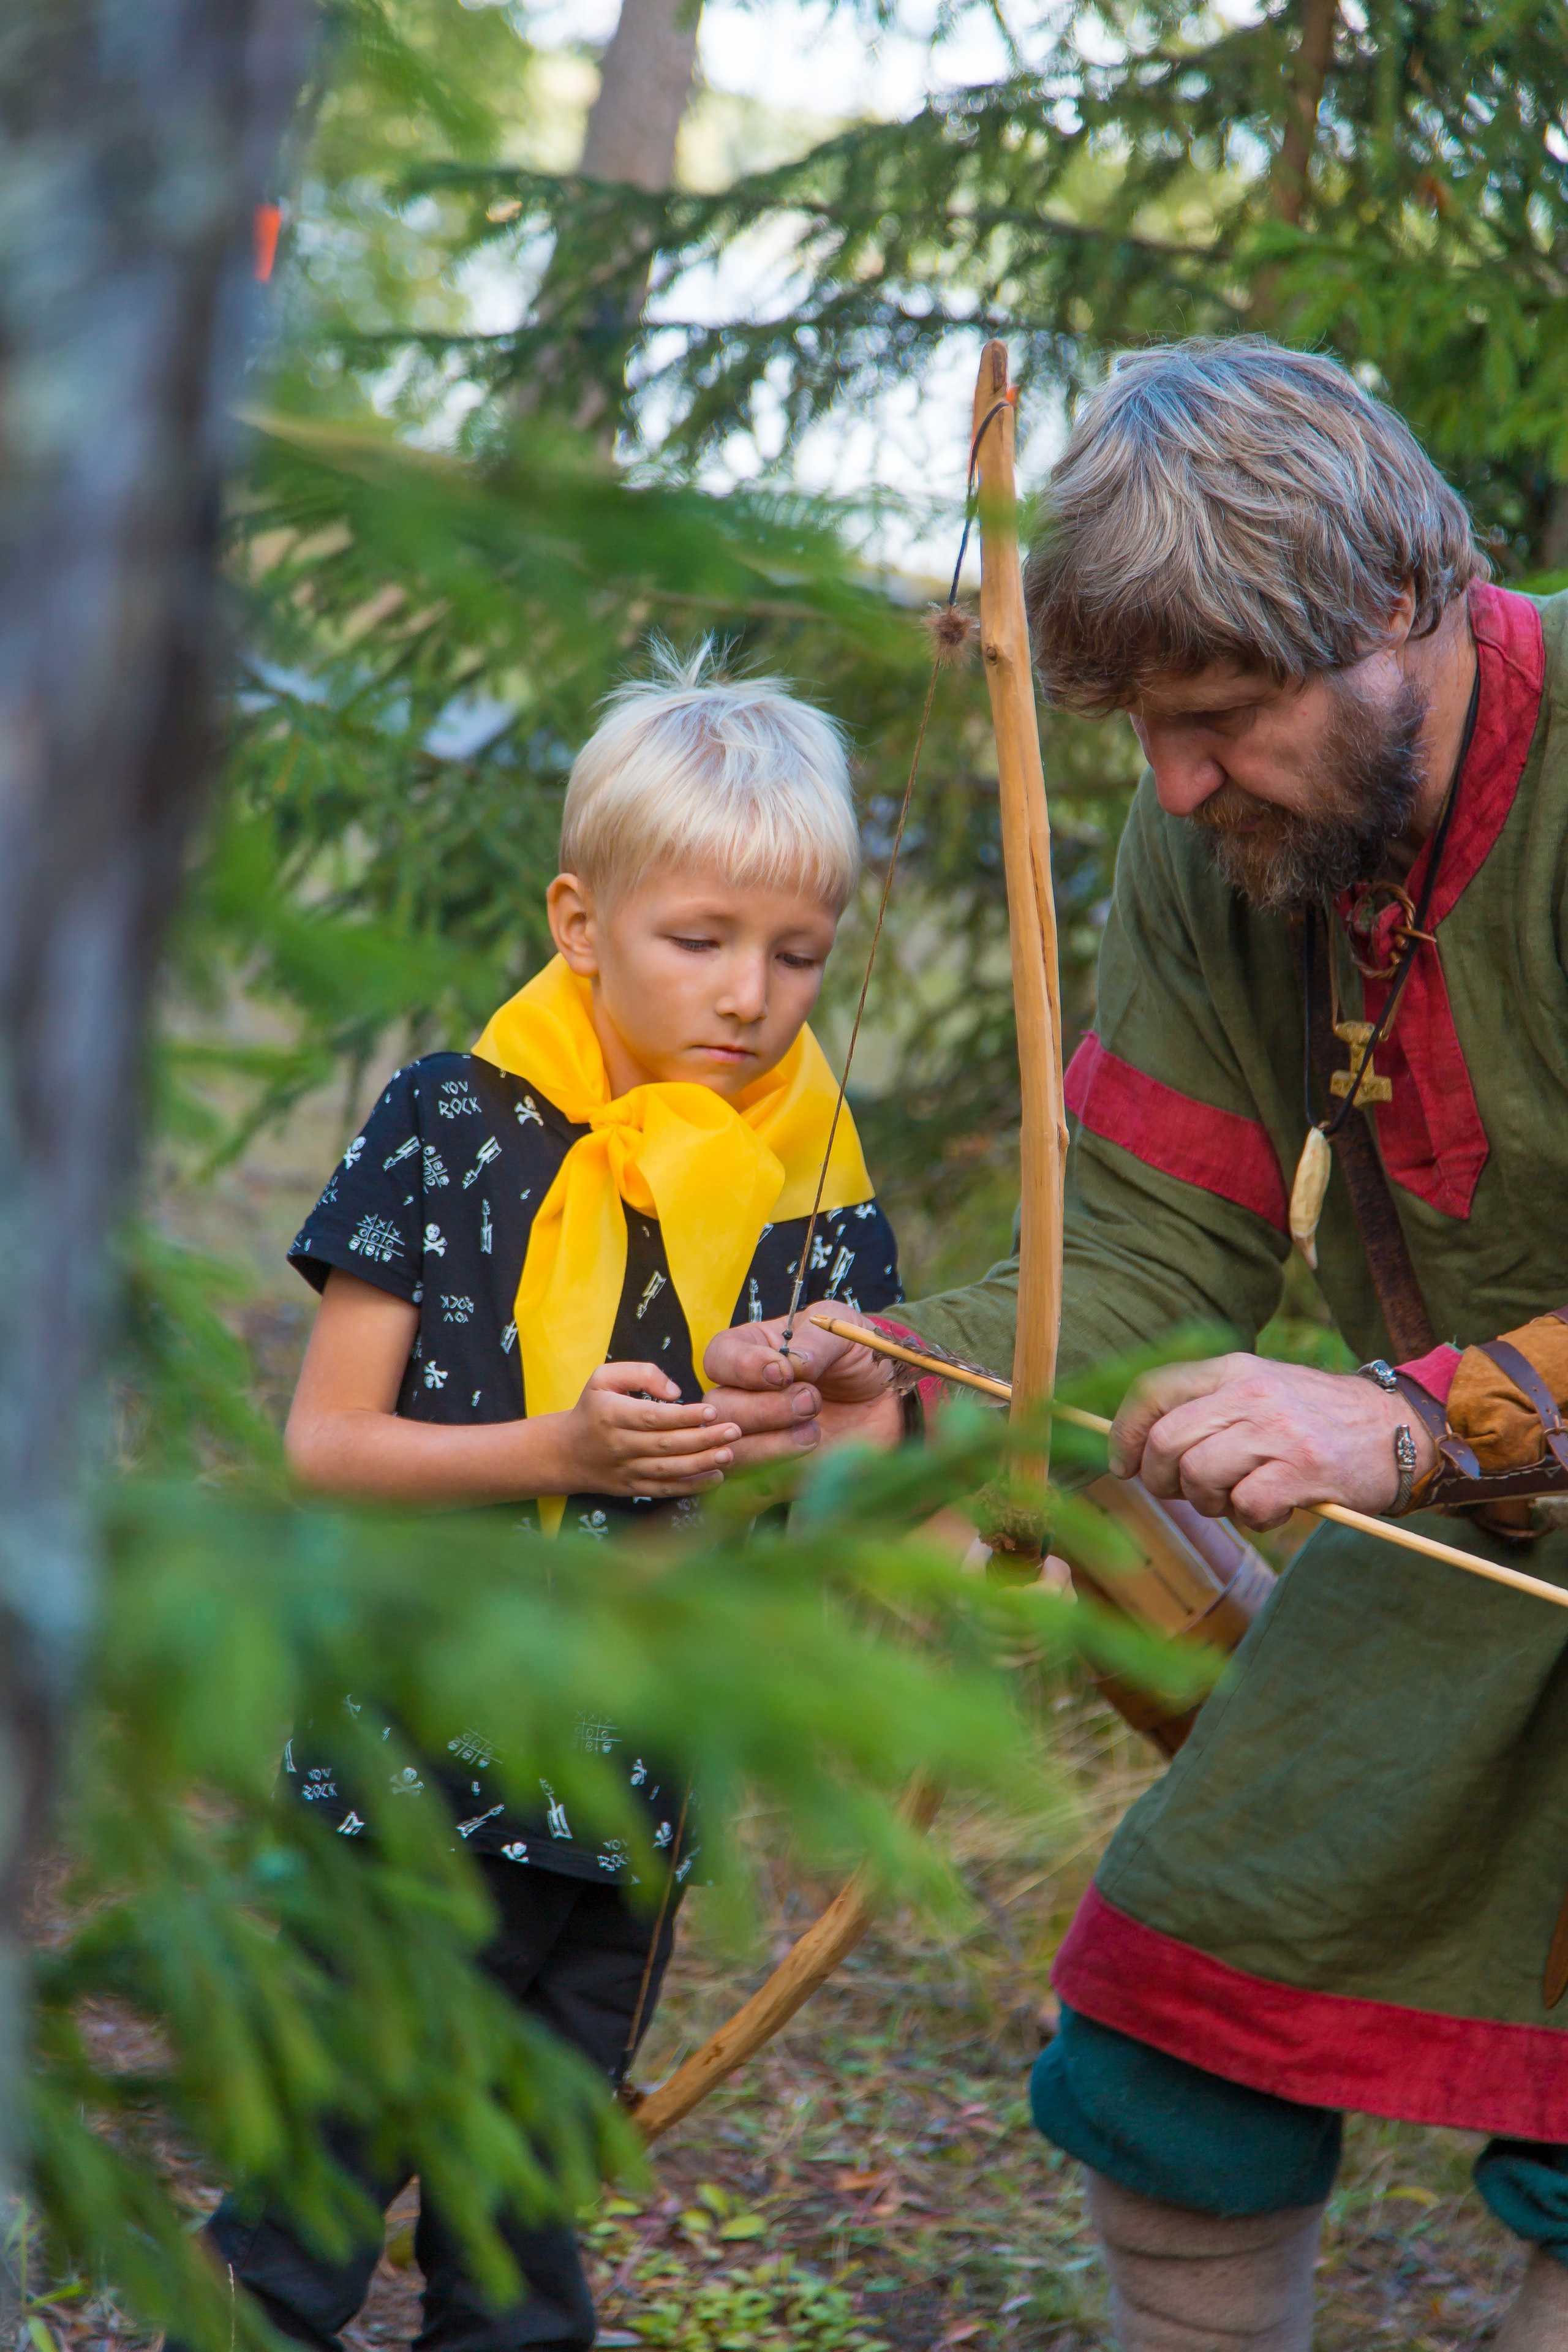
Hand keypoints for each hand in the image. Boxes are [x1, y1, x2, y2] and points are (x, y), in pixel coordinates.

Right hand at [556, 1362, 742, 1498]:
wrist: (567, 1452)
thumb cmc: (594, 1408)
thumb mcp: (603, 1378)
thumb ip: (640, 1372)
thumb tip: (676, 1391)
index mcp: (611, 1415)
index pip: (653, 1417)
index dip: (684, 1416)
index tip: (712, 1410)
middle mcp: (619, 1445)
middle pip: (666, 1445)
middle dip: (704, 1439)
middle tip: (734, 1430)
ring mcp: (626, 1470)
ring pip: (669, 1470)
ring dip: (702, 1464)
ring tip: (729, 1453)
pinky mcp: (633, 1488)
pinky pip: (665, 1490)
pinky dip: (691, 1487)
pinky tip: (715, 1477)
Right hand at [703, 1310, 902, 1464]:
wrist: (891, 1401)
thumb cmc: (858, 1356)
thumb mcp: (842, 1332)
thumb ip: (815, 1341)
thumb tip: (792, 1364)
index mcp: (752, 1351)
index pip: (719, 1357)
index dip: (743, 1367)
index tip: (783, 1373)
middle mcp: (745, 1395)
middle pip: (720, 1409)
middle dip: (763, 1409)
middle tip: (810, 1401)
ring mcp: (756, 1438)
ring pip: (731, 1451)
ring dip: (769, 1446)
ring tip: (814, 1433)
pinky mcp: (774, 1476)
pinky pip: (750, 1491)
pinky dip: (772, 1480)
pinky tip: (806, 1461)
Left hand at [1110, 1351, 1437, 1529]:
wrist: (1398, 1427)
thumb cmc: (1315, 1418)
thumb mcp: (1258, 1390)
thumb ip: (1205, 1408)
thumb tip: (1138, 1446)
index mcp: (1232, 1369)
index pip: (1152, 1390)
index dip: (1124, 1433)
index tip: (1123, 1465)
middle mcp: (1251, 1392)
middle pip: (1166, 1442)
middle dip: (1162, 1480)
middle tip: (1186, 1493)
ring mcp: (1278, 1430)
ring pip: (1199, 1476)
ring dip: (1209, 1503)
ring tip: (1239, 1498)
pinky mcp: (1304, 1469)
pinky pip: (1246, 1506)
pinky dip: (1252, 1519)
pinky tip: (1275, 1508)